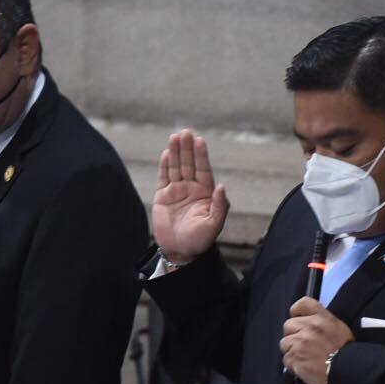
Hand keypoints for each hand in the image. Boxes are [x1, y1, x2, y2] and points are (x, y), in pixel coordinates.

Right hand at [152, 129, 228, 262]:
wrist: (180, 251)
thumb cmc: (200, 239)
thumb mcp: (214, 224)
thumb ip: (220, 206)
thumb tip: (222, 187)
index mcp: (206, 192)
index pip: (203, 169)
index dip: (201, 155)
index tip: (200, 141)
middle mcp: (191, 188)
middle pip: (189, 164)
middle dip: (187, 148)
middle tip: (186, 132)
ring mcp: (176, 191)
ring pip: (176, 167)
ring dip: (176, 152)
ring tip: (175, 137)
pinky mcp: (162, 196)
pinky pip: (163, 177)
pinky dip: (165, 166)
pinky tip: (167, 153)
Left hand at [280, 296, 353, 383]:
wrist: (348, 371)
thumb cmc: (346, 353)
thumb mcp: (338, 328)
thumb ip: (322, 322)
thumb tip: (309, 323)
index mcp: (322, 318)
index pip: (302, 304)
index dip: (297, 311)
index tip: (298, 318)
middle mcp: (309, 327)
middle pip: (288, 325)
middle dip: (293, 335)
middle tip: (303, 344)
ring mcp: (300, 342)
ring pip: (285, 344)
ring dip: (292, 351)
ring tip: (306, 357)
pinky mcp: (295, 357)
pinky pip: (286, 359)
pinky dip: (293, 365)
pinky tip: (305, 367)